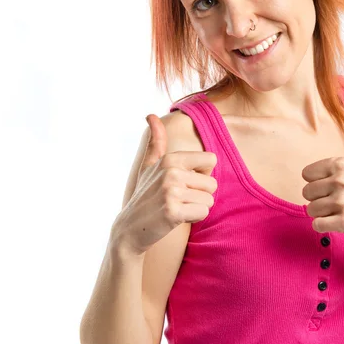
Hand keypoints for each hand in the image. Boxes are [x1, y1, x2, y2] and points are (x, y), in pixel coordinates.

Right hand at [110, 114, 217, 255]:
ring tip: (177, 208)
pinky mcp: (173, 211)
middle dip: (200, 195)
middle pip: (212, 184)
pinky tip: (176, 218)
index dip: (202, 175)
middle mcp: (171, 172)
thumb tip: (150, 115)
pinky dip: (193, 218)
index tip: (185, 182)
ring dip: (197, 208)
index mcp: (171, 159)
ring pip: (209, 200)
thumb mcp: (148, 166)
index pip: (211, 160)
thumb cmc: (145, 196)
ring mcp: (171, 191)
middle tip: (179, 199)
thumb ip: (156, 142)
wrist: (130, 228)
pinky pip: (203, 213)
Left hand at [301, 110, 343, 247]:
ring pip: (310, 209)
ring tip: (341, 211)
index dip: (318, 182)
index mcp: (342, 164)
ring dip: (322, 213)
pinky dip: (324, 226)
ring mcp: (343, 201)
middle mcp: (342, 180)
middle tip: (340, 200)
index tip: (336, 185)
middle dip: (319, 199)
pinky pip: (316, 224)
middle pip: (306, 193)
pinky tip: (340, 222)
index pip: (306, 175)